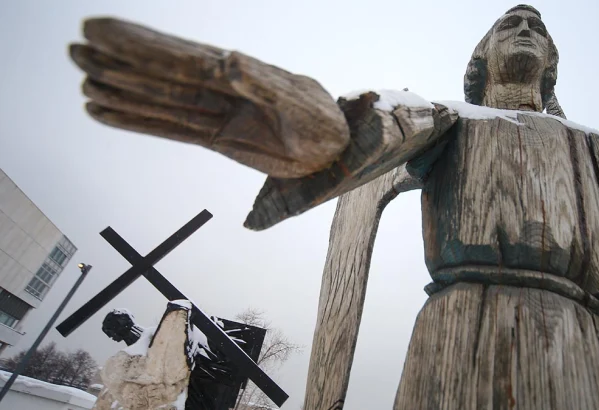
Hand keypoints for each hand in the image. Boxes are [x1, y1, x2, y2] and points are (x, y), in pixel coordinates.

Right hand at [71, 18, 349, 177]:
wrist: (336, 151)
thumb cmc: (324, 123)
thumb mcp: (299, 102)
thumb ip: (263, 84)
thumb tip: (228, 60)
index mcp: (237, 76)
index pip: (179, 58)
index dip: (139, 45)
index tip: (102, 29)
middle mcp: (219, 90)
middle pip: (160, 74)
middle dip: (119, 61)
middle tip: (76, 47)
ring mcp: (215, 114)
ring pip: (159, 101)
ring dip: (122, 91)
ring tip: (84, 80)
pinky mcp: (217, 138)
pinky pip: (171, 129)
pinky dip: (141, 123)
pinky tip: (114, 116)